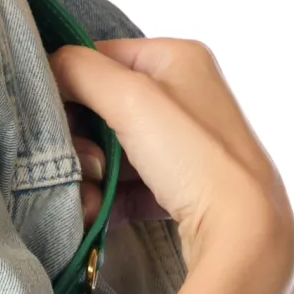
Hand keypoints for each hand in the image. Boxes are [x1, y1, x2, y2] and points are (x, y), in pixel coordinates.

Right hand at [52, 38, 293, 293]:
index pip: (102, 58)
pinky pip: (131, 185)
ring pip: (114, 151)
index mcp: (178, 58)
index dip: (70, 86)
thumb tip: (49, 66)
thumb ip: (81, 71)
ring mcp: (186, 144)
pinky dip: (108, 199)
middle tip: (75, 168)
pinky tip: (95, 216)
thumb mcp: (131, 98)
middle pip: (104, 108)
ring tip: (84, 201)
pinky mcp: (184, 188)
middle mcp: (186, 94)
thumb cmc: (194, 157)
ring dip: (88, 176)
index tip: (54, 122)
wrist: (243, 235)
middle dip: (78, 142)